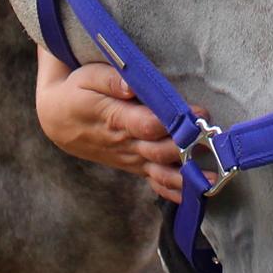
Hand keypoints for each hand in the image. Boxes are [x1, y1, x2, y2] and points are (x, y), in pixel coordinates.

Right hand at [35, 48, 198, 203]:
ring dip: (186, 175)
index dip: (171, 122)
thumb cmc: (77, 92)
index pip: (146, 124)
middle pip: (159, 150)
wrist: (58, 119)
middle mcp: (125, 143)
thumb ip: (111, 80)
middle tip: (214, 143)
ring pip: (159, 170)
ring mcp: (130, 157)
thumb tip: (131, 85)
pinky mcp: (134, 164)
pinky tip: (193, 195)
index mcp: (115, 118)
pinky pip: (153, 180)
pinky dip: (172, 190)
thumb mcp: (88, 78)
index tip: (197, 114)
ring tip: (212, 178)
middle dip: (187, 148)